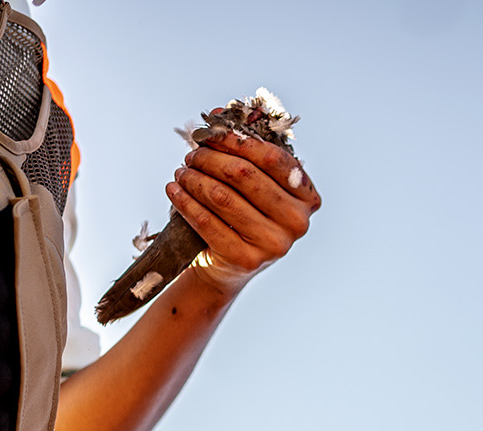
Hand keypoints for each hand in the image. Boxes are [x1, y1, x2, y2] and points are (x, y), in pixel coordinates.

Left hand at [164, 131, 320, 293]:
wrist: (230, 264)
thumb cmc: (244, 214)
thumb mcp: (254, 184)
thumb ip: (245, 150)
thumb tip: (218, 114)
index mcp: (307, 197)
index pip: (273, 158)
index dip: (238, 140)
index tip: (211, 134)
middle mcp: (297, 222)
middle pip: (245, 175)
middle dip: (210, 159)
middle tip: (192, 156)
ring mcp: (274, 244)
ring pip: (222, 196)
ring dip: (194, 178)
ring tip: (182, 173)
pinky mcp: (246, 259)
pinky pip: (207, 221)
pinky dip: (185, 201)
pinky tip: (174, 190)